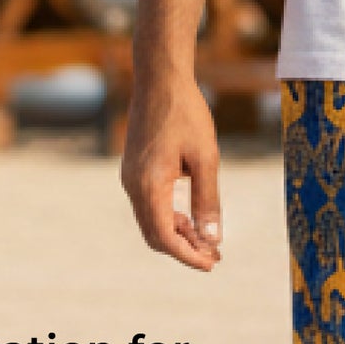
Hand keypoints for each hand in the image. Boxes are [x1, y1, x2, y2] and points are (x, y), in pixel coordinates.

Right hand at [120, 72, 223, 271]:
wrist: (160, 78)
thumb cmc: (186, 113)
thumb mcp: (206, 157)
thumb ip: (208, 200)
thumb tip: (213, 239)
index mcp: (149, 185)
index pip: (165, 237)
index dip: (188, 256)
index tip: (211, 264)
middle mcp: (133, 185)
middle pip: (154, 234)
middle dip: (183, 248)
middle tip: (213, 255)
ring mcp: (131, 177)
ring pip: (151, 220)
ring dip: (177, 232)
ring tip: (207, 238)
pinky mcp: (134, 169)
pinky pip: (149, 203)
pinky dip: (169, 215)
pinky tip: (191, 214)